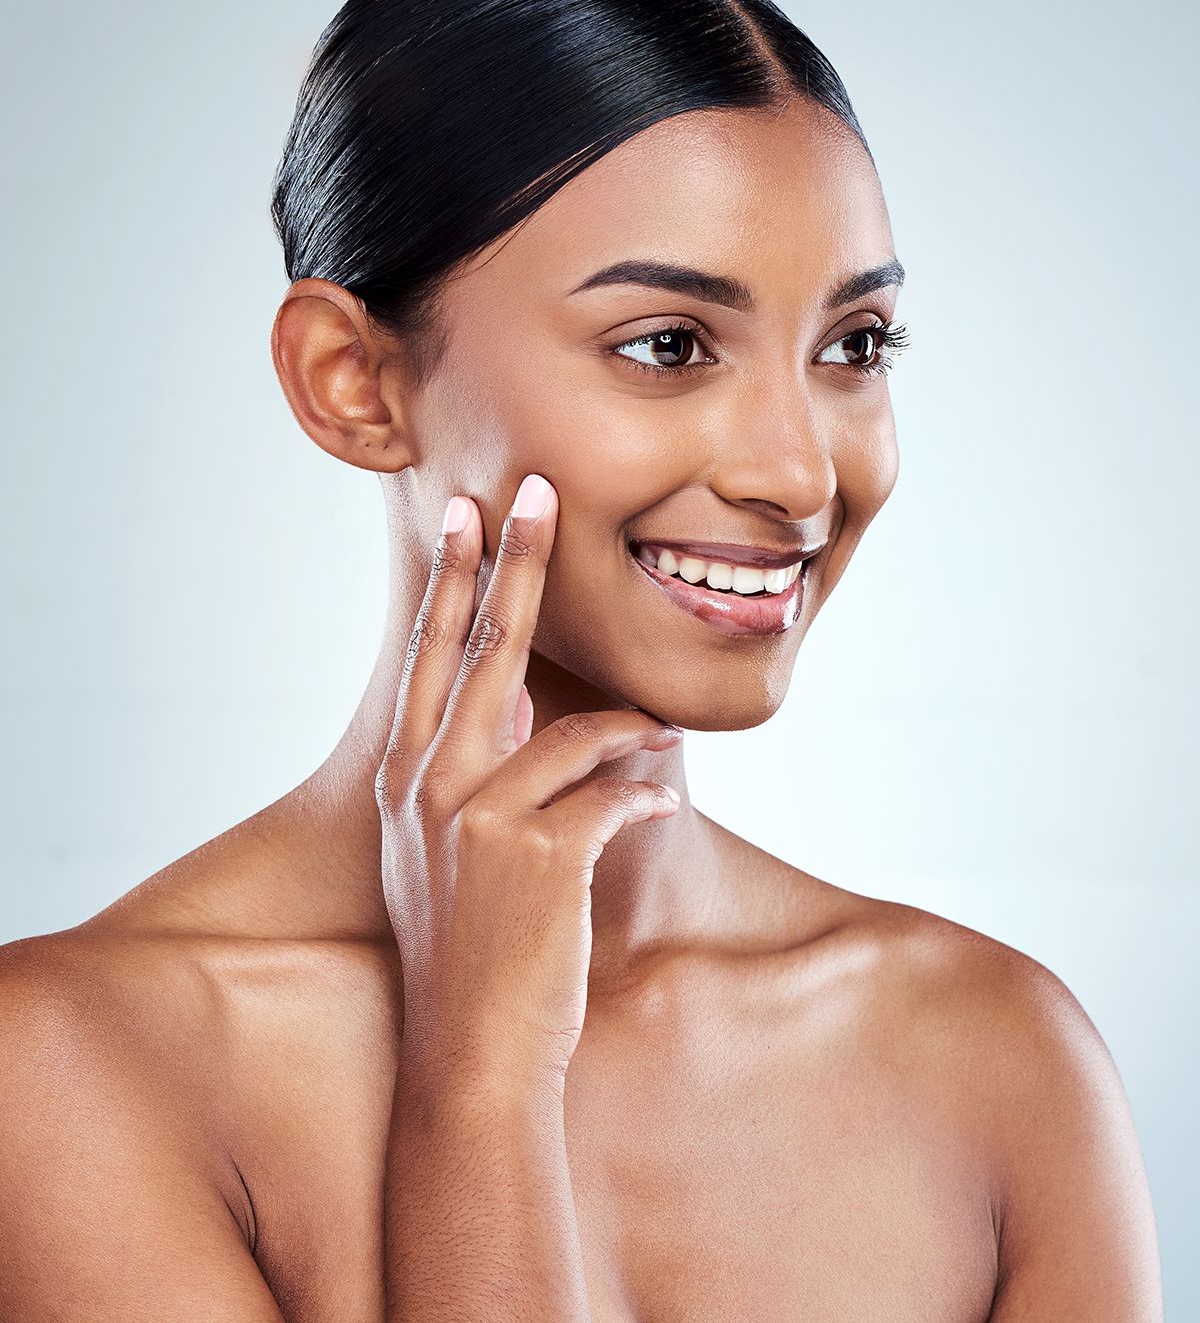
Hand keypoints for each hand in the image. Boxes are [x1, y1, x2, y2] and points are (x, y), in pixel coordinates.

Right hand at [376, 473, 683, 1095]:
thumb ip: (468, 774)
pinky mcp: (537, 857)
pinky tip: (660, 800)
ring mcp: (480, 819)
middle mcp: (432, 786)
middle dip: (515, 564)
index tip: (469, 512)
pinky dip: (645, 790)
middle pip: (484, 650)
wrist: (469, 1055)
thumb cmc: (466, 951)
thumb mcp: (442, 853)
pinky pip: (615, 793)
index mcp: (407, 778)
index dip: (454, 579)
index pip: (431, 655)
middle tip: (538, 490)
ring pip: (575, 730)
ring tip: (663, 730)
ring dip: (631, 727)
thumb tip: (518, 703)